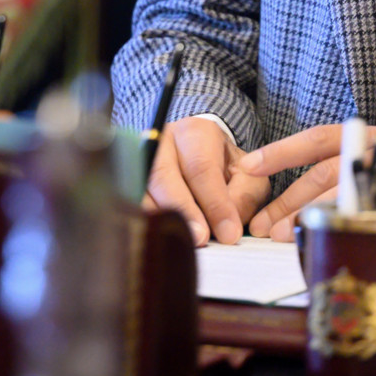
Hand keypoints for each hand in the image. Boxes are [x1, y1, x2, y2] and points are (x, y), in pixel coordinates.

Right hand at [143, 117, 269, 245]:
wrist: (197, 153)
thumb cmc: (223, 166)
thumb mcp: (246, 174)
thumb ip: (244, 196)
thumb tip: (228, 228)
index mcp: (194, 133)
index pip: (201, 167)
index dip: (214, 202)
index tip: (228, 233)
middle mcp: (162, 142)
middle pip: (164, 176)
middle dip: (183, 210)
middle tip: (200, 239)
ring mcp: (140, 160)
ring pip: (142, 189)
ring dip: (161, 219)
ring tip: (181, 242)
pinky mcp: (128, 179)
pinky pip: (132, 201)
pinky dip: (146, 221)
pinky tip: (161, 239)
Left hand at [238, 125, 375, 239]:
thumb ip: (361, 164)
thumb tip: (312, 191)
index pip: (320, 139)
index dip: (283, 151)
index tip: (250, 165)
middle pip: (323, 177)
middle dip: (287, 201)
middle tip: (260, 223)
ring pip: (341, 202)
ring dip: (307, 221)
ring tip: (280, 237)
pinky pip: (369, 225)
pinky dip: (344, 235)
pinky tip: (327, 245)